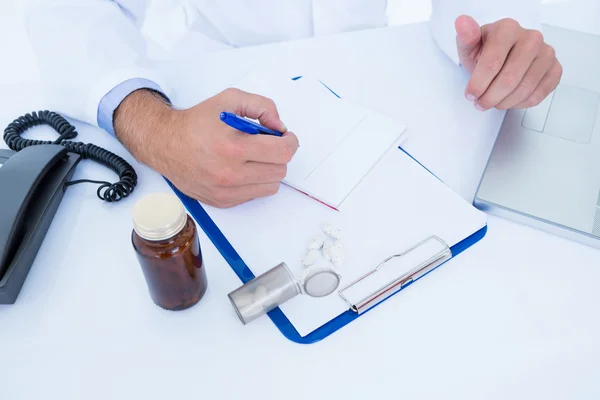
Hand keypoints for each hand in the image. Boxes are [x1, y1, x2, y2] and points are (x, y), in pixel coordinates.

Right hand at [114, 88, 298, 207]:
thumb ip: (262, 107)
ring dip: (268, 170)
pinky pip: (254, 195)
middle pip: (280, 171)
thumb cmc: (196, 122)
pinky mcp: (222, 201)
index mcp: (233, 147)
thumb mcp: (230, 99)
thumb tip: (280, 128)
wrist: (165, 143)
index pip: (282, 153)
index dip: (290, 143)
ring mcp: (226, 191)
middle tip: (268, 145)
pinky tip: (241, 168)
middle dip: (278, 155)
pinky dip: (254, 182)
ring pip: (271, 186)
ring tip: (254, 157)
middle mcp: (230, 174)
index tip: (286, 138)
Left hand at [455, 15, 561, 110]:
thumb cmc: (485, 51)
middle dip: (490, 97)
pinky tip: (509, 100)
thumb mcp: (470, 46)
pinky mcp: (555, 68)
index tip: (470, 95)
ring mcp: (546, 53)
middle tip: (480, 103)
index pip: (492, 63)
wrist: (504, 55)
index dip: (478, 84)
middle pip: (509, 79)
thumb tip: (462, 23)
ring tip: (493, 102)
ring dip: (504, 102)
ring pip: (524, 89)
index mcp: (508, 28)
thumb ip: (465, 37)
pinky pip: (538, 94)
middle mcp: (531, 38)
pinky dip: (520, 103)